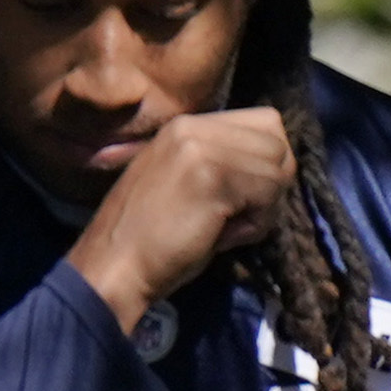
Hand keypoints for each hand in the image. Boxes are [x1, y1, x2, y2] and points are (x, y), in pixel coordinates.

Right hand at [60, 106, 297, 332]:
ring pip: (278, 167)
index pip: (265, 122)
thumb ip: (224, 164)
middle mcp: (194, 127)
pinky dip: (257, 224)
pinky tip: (223, 237)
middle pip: (277, 140)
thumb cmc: (150, 238)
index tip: (244, 196)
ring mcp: (202, 148)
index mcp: (187, 126)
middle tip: (238, 216)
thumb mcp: (186, 183)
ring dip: (265, 207)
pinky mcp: (212, 176)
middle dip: (271, 183)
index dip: (267, 162)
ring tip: (228, 228)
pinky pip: (269, 192)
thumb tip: (276, 169)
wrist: (113, 268)